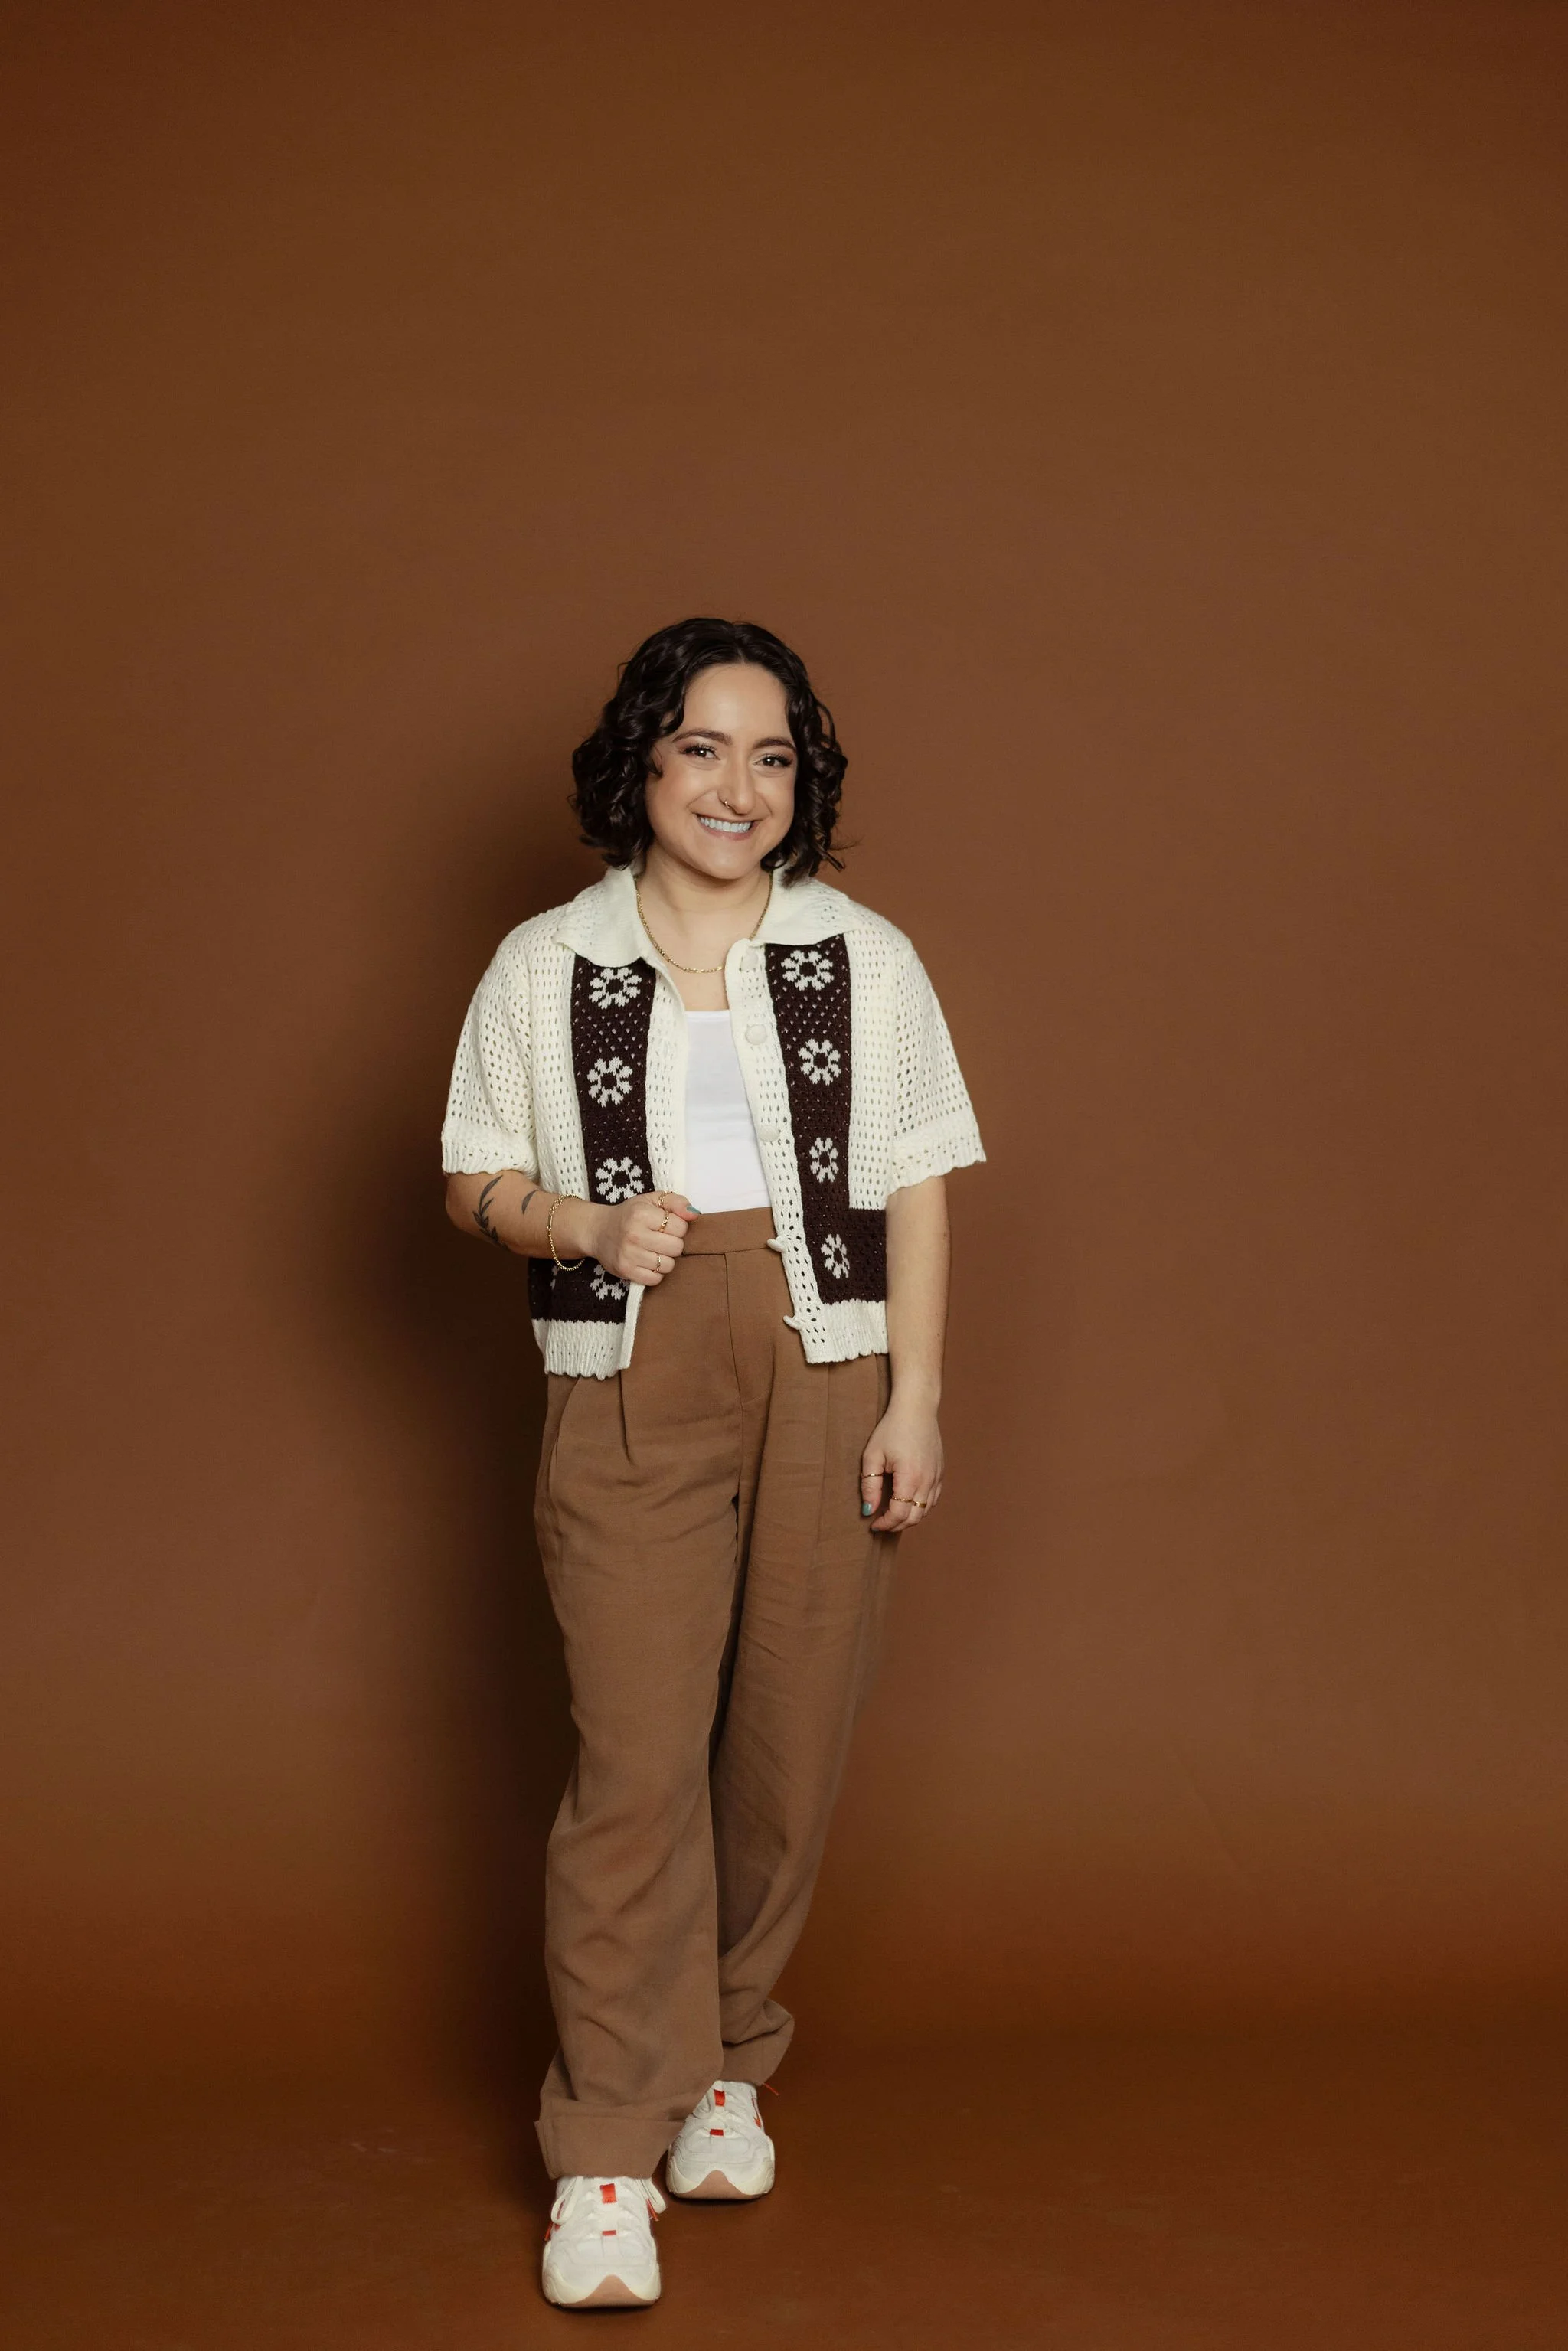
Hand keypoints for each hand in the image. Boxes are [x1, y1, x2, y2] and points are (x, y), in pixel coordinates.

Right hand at [588, 1191, 696, 1285]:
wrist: (598, 1230)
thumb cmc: (629, 1215)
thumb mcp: (651, 1200)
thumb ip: (676, 1202)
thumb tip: (694, 1215)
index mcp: (642, 1214)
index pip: (681, 1227)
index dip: (678, 1227)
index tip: (666, 1226)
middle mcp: (634, 1234)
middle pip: (677, 1248)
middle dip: (673, 1244)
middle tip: (661, 1239)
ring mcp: (629, 1254)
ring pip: (668, 1265)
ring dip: (665, 1259)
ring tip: (653, 1250)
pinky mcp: (625, 1270)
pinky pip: (656, 1279)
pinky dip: (655, 1273)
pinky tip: (647, 1262)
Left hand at [860, 1397, 943, 1533]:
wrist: (917, 1408)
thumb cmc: (892, 1428)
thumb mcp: (872, 1455)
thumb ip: (869, 1485)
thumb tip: (868, 1510)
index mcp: (910, 1477)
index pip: (899, 1514)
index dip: (885, 1524)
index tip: (872, 1524)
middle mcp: (928, 1480)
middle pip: (914, 1518)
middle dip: (896, 1525)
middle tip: (881, 1523)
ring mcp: (937, 1477)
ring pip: (925, 1511)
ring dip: (908, 1517)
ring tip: (891, 1513)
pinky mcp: (940, 1473)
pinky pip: (933, 1499)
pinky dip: (920, 1507)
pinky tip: (907, 1502)